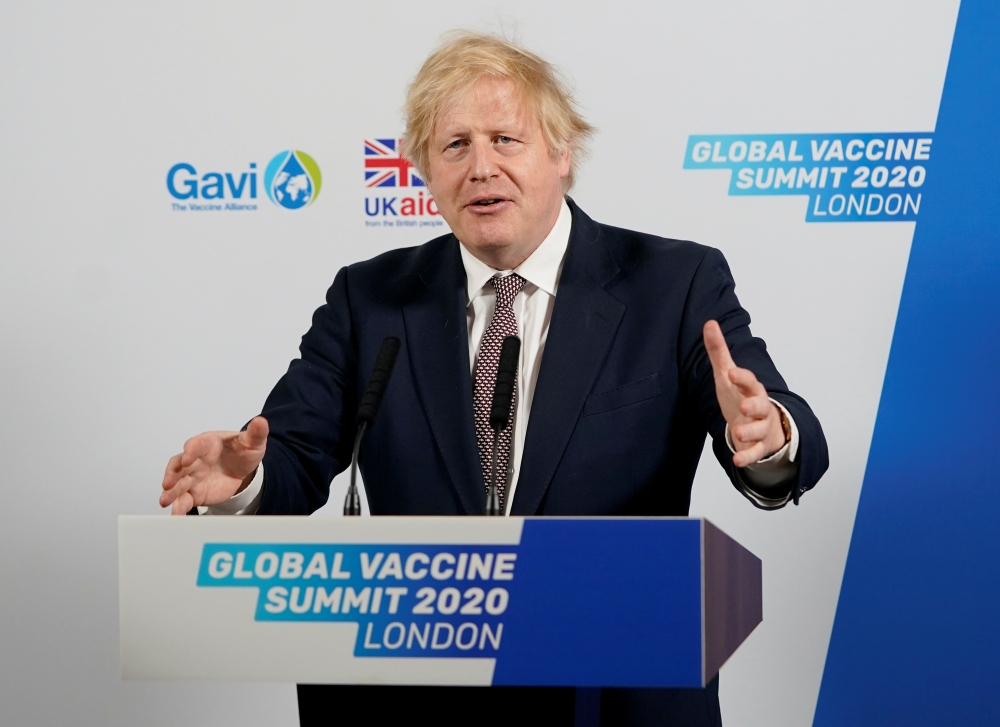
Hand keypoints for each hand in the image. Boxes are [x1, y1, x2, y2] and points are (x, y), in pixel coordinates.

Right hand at [160, 416, 268, 515]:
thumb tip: (261, 422)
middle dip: (172, 474)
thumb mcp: (252, 442)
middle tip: (167, 483)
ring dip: (170, 492)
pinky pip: (184, 500)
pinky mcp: (195, 493)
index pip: (195, 445)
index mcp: (207, 444)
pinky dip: (178, 508)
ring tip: (165, 501)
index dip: (190, 451)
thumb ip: (256, 433)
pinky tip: (176, 515)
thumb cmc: (242, 451)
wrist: (242, 469)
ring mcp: (193, 477)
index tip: (187, 458)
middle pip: (178, 466)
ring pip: (177, 484)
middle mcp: (195, 460)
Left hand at [703, 321, 785, 467]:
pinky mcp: (759, 446)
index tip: (732, 372)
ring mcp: (761, 428)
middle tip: (743, 407)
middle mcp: (760, 407)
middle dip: (753, 406)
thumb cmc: (740, 396)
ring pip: (759, 430)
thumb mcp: (727, 374)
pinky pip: (755, 453)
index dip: (742, 377)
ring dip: (749, 432)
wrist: (762, 426)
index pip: (749, 381)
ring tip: (738, 433)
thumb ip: (718, 351)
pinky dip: (747, 457)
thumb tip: (709, 323)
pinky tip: (737, 461)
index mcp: (751, 389)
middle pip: (760, 405)